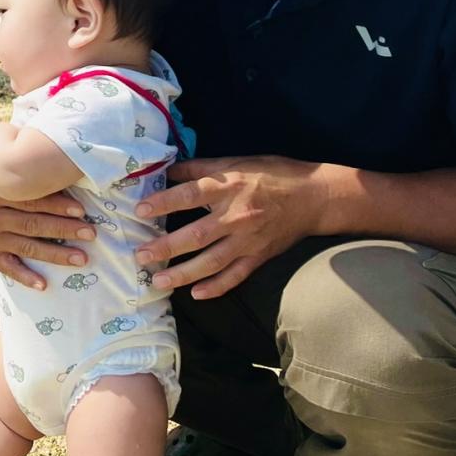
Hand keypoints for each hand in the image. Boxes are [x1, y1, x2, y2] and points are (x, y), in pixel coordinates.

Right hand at [0, 161, 93, 291]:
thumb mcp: (0, 161)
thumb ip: (25, 166)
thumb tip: (65, 167)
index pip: (30, 200)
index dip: (57, 205)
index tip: (82, 210)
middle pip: (32, 224)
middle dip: (64, 230)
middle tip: (90, 234)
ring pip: (25, 247)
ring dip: (55, 254)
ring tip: (81, 258)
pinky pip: (6, 266)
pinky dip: (25, 276)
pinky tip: (44, 285)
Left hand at [132, 155, 330, 298]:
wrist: (315, 197)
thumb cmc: (273, 174)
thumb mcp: (236, 162)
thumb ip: (200, 168)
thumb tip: (166, 169)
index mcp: (229, 187)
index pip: (189, 195)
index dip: (164, 202)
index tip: (140, 210)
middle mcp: (237, 215)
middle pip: (196, 235)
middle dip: (166, 247)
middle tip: (140, 255)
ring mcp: (249, 240)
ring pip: (212, 261)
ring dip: (183, 273)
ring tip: (158, 281)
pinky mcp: (259, 256)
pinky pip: (236, 276)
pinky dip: (216, 287)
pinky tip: (196, 294)